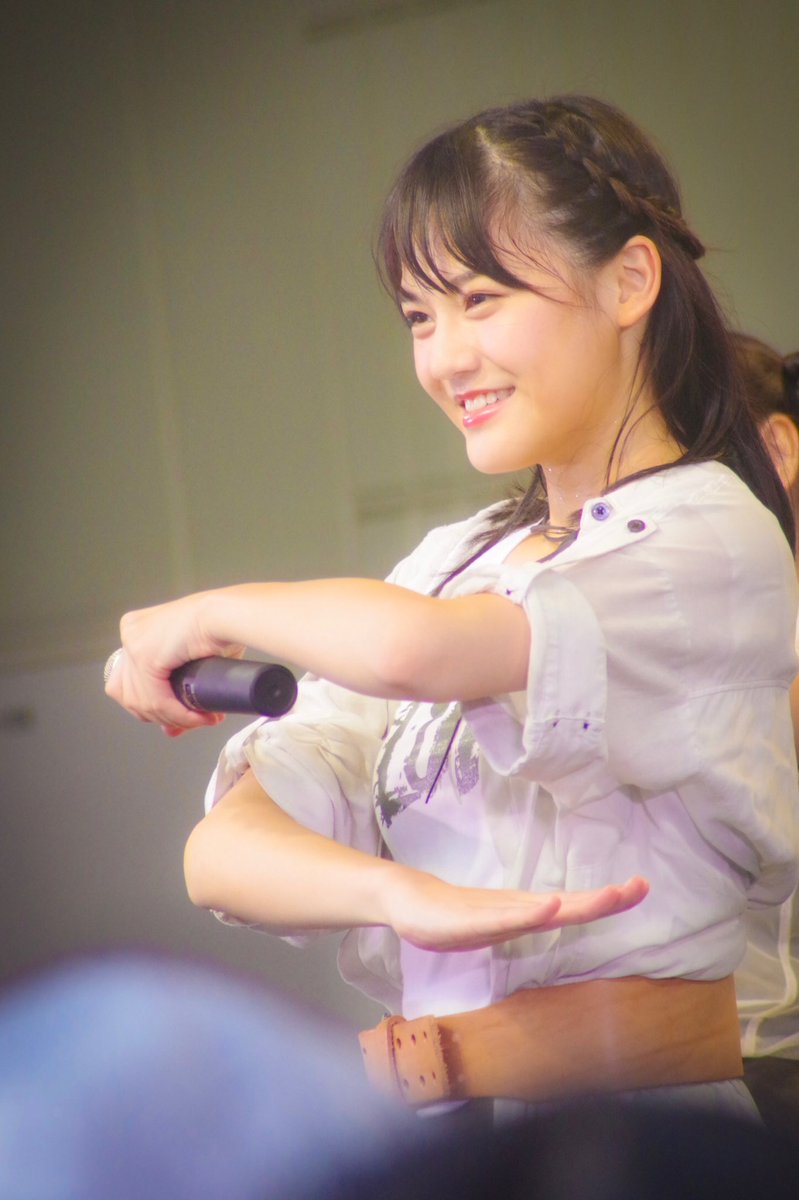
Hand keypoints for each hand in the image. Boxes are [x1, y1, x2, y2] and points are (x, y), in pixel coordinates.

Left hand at [104, 593, 243, 735]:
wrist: (230, 615)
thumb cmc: (223, 627)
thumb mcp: (193, 666)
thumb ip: (177, 694)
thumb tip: (169, 731)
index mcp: (138, 629)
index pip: (129, 681)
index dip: (152, 707)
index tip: (178, 718)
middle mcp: (131, 633)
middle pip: (129, 694)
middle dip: (160, 716)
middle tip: (191, 721)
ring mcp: (134, 643)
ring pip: (141, 702)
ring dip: (173, 719)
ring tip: (200, 720)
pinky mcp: (145, 655)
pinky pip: (156, 699)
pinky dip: (177, 714)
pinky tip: (196, 717)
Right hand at [381, 869, 648, 951]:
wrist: (401, 899)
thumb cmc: (446, 913)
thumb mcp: (489, 925)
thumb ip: (515, 922)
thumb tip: (546, 918)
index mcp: (525, 912)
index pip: (574, 907)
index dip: (607, 900)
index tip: (640, 887)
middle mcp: (516, 909)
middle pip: (569, 905)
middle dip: (606, 899)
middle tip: (640, 886)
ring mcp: (494, 912)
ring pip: (545, 908)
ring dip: (580, 904)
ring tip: (611, 895)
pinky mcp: (470, 918)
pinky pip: (507, 918)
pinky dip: (532, 913)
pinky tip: (551, 907)